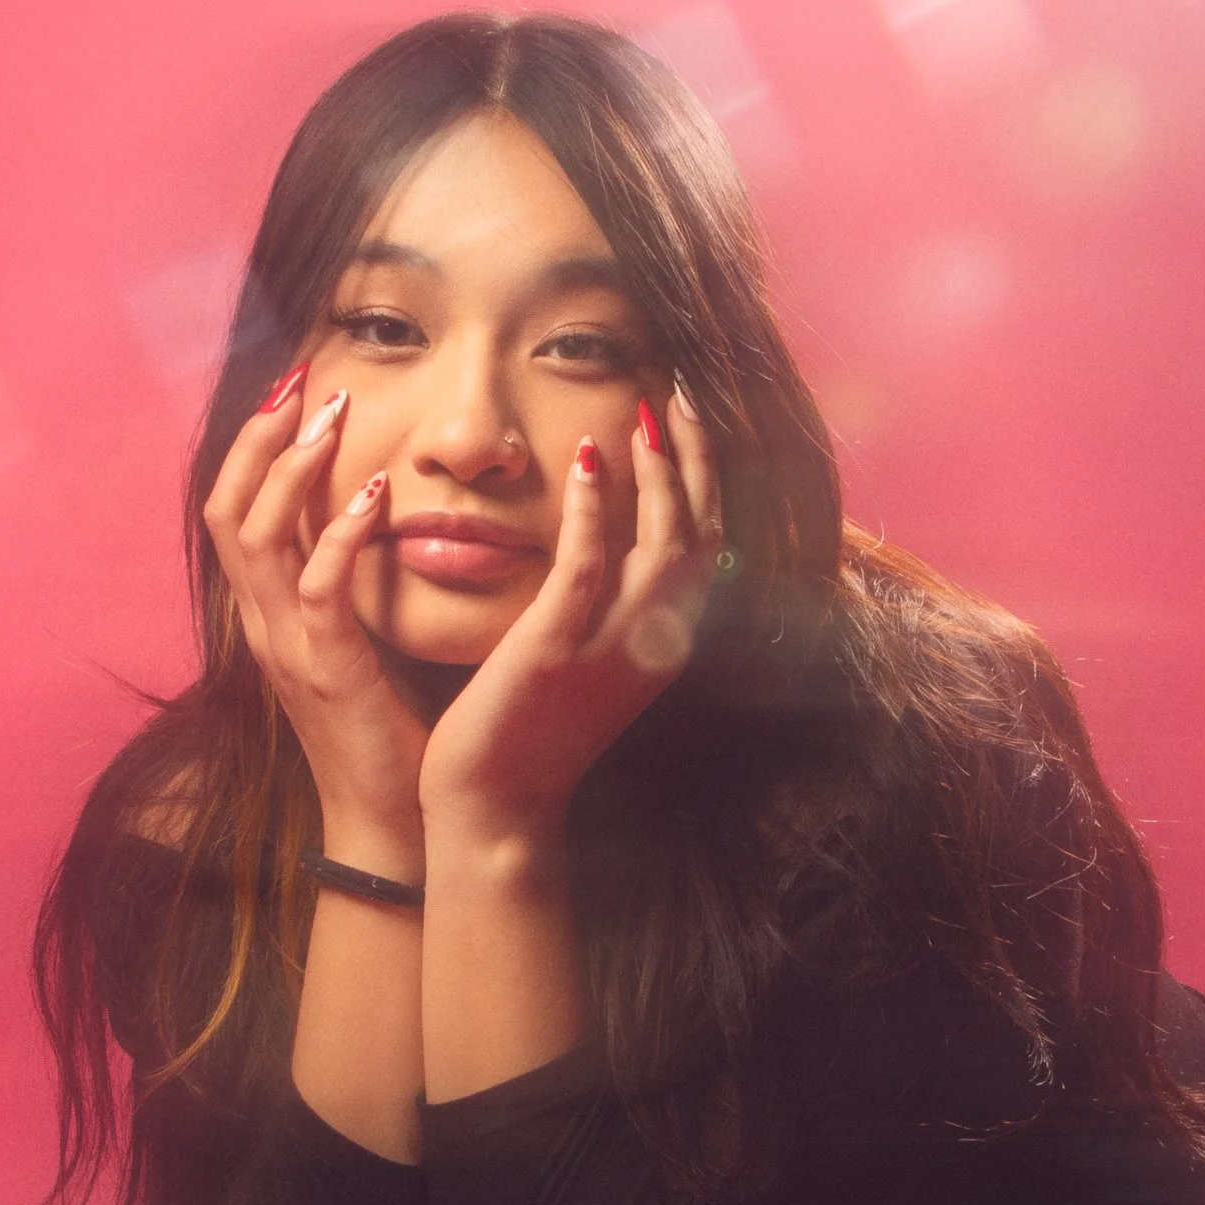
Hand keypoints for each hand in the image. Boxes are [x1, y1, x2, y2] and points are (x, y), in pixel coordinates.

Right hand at [200, 367, 427, 861]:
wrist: (388, 823)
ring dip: (291, 469)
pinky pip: (317, 588)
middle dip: (259, 436)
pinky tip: (375, 495)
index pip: (235, 511)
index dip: (254, 446)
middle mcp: (262, 625)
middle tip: (299, 379)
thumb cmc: (386, 734)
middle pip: (226, 507)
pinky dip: (339, 534)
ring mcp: (286, 648)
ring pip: (256, 536)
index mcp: (267, 616)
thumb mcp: (359, 647)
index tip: (292, 389)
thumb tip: (377, 522)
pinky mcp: (326, 670)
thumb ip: (353, 588)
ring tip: (330, 418)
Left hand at [416, 388, 724, 852]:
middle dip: (695, 458)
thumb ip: (606, 611)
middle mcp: (653, 645)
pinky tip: (588, 461)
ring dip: (658, 474)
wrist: (497, 812)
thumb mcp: (587, 668)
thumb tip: (608, 548)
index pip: (707, 544)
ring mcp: (611, 650)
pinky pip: (589, 566)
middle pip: (700, 533)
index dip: (703, 478)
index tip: (686, 418)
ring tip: (644, 416)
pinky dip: (595, 509)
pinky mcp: (557, 651)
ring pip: (662, 544)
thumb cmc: (529, 738)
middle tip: (681, 392)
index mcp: (662, 646)